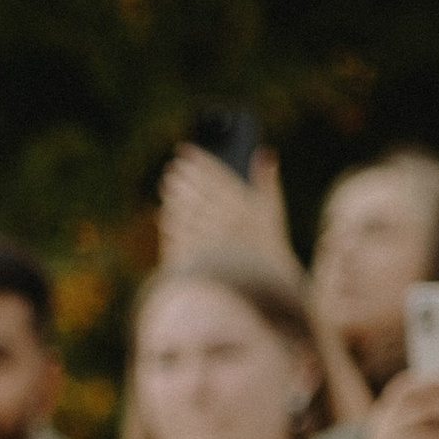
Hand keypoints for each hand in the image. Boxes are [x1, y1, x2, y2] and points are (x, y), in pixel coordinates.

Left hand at [158, 143, 292, 273]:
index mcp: (244, 206)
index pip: (215, 175)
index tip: (184, 150)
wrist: (255, 289)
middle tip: (174, 168)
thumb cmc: (266, 247)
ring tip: (168, 185)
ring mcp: (207, 240)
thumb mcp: (272, 212)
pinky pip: (178, 235)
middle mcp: (224, 221)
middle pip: (197, 192)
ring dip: (174, 196)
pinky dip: (170, 222)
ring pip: (185, 211)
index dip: (198, 160)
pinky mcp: (194, 257)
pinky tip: (166, 214)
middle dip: (184, 177)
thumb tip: (263, 153)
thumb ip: (267, 181)